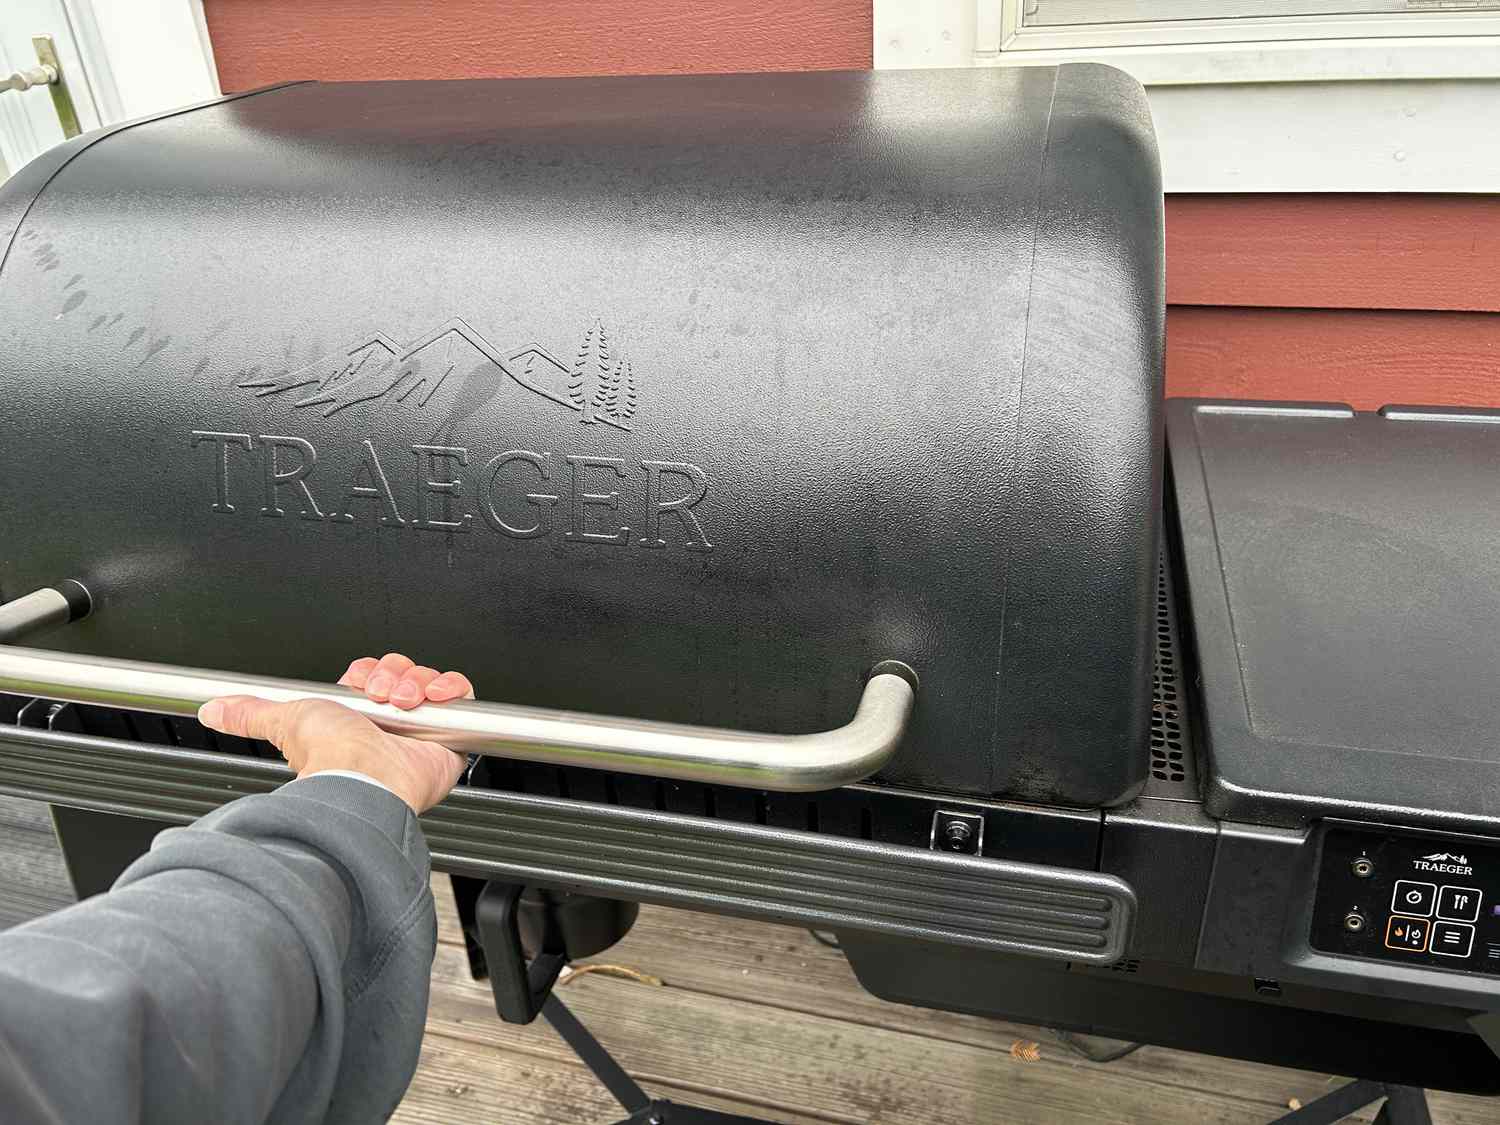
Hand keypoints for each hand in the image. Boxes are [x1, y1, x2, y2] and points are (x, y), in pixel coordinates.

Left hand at [197, 653, 475, 813]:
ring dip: (417, 683)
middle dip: (393, 676)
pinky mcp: (450, 738)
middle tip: (382, 697)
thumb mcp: (286, 719)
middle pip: (403, 673)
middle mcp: (390, 723)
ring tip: (403, 706)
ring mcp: (421, 730)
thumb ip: (251, 712)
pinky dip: (450, 689)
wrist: (366, 779)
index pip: (375, 674)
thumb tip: (213, 708)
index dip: (371, 671)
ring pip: (429, 680)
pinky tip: (431, 700)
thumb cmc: (332, 756)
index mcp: (357, 716)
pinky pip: (461, 696)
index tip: (363, 683)